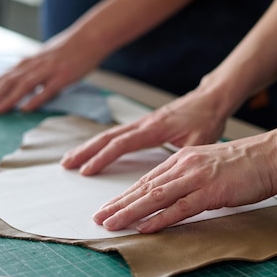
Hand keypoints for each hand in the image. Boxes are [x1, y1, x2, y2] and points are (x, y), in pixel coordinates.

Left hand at [0, 32, 104, 113]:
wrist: (90, 37)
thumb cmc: (69, 49)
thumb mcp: (45, 57)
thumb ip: (31, 68)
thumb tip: (16, 79)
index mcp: (30, 62)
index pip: (4, 77)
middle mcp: (35, 65)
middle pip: (9, 81)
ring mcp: (49, 70)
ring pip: (24, 85)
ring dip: (8, 98)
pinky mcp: (63, 76)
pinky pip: (48, 90)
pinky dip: (36, 99)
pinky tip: (26, 109)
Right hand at [60, 91, 228, 174]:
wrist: (211, 100)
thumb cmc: (207, 119)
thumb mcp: (200, 140)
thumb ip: (183, 156)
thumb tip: (173, 176)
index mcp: (154, 128)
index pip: (122, 144)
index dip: (102, 157)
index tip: (86, 170)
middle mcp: (143, 124)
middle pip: (107, 137)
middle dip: (85, 151)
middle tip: (66, 164)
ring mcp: (141, 123)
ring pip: (109, 134)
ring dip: (88, 147)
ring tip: (70, 160)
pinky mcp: (144, 125)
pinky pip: (117, 134)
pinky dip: (101, 143)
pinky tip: (93, 151)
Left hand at [92, 129, 276, 233]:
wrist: (273, 154)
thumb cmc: (247, 163)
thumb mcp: (210, 166)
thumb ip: (190, 179)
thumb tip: (176, 198)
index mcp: (182, 160)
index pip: (147, 180)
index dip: (126, 195)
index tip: (110, 207)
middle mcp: (184, 166)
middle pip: (144, 188)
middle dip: (119, 204)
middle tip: (98, 218)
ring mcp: (196, 178)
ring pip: (155, 197)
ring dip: (130, 212)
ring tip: (111, 224)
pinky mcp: (211, 191)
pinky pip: (180, 208)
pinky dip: (160, 219)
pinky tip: (143, 227)